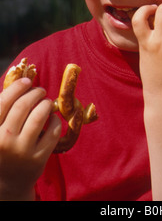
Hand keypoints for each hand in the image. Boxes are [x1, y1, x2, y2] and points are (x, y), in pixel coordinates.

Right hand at [0, 78, 61, 199]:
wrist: (10, 182)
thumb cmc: (3, 147)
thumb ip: (5, 109)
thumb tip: (22, 80)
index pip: (3, 102)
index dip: (17, 87)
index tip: (27, 81)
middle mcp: (4, 141)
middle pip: (22, 106)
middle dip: (35, 93)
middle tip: (40, 91)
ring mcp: (22, 151)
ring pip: (39, 116)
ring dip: (46, 103)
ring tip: (46, 103)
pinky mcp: (39, 159)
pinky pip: (53, 131)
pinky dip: (56, 120)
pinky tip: (53, 118)